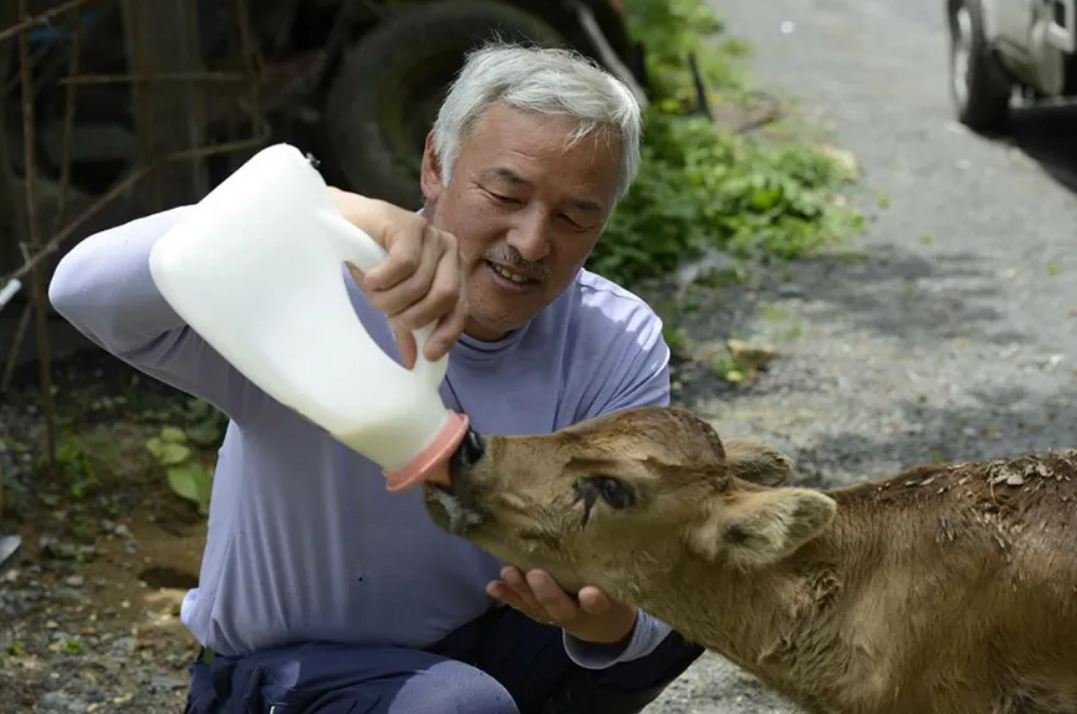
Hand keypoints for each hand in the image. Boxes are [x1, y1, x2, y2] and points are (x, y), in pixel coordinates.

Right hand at [329, 188, 466, 366]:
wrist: (342, 223)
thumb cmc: (370, 260)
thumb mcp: (392, 299)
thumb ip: (406, 325)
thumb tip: (413, 361)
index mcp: (451, 269)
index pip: (460, 308)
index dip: (447, 333)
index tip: (428, 355)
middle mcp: (448, 249)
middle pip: (445, 296)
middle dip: (414, 315)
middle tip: (389, 316)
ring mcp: (430, 234)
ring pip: (420, 283)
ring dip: (390, 298)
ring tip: (372, 292)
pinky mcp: (408, 224)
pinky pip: (405, 263)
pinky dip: (384, 278)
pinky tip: (369, 277)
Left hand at [487, 566, 636, 644]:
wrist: (601, 625)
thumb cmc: (610, 588)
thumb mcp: (617, 580)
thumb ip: (608, 562)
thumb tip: (602, 523)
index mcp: (603, 607)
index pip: (601, 605)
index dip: (594, 600)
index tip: (590, 593)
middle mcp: (578, 614)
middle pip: (562, 608)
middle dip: (547, 592)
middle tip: (536, 574)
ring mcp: (556, 615)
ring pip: (537, 606)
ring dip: (521, 590)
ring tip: (508, 572)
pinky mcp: (540, 613)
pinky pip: (522, 606)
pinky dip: (507, 596)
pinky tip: (492, 587)